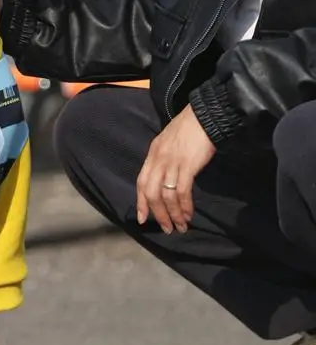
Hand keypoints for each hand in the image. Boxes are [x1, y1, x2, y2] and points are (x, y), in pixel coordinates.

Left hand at [136, 103, 215, 233]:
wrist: (203, 116)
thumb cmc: (188, 128)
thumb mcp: (167, 142)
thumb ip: (163, 159)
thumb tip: (164, 177)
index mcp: (152, 155)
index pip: (141, 183)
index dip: (141, 202)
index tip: (142, 218)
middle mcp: (158, 160)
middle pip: (152, 193)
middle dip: (158, 213)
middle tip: (166, 228)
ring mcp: (172, 163)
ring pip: (166, 195)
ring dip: (173, 214)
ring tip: (180, 226)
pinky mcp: (187, 165)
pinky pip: (181, 191)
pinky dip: (184, 205)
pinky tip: (188, 214)